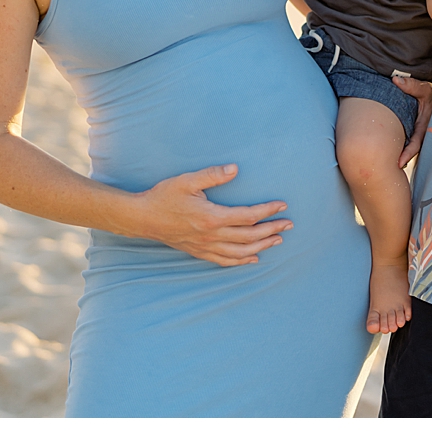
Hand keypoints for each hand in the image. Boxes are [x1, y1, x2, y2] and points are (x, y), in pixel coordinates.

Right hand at [122, 164, 291, 266]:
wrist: (141, 218)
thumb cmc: (164, 196)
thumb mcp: (187, 181)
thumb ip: (212, 175)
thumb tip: (235, 169)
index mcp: (211, 217)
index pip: (247, 216)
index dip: (267, 211)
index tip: (283, 206)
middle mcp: (211, 235)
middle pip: (249, 236)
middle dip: (271, 230)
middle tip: (289, 224)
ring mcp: (205, 246)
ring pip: (240, 252)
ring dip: (261, 247)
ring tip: (277, 240)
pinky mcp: (198, 252)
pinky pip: (225, 261)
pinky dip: (241, 261)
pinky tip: (253, 259)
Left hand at [395, 75, 431, 168]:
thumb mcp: (425, 89)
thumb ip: (412, 85)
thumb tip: (395, 80)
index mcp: (428, 127)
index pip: (417, 144)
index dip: (408, 154)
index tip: (398, 163)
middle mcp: (425, 134)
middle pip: (412, 151)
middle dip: (402, 159)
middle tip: (388, 169)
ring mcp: (423, 136)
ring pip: (411, 149)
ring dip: (401, 155)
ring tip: (387, 165)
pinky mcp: (420, 135)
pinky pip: (411, 144)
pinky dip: (403, 149)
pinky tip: (393, 152)